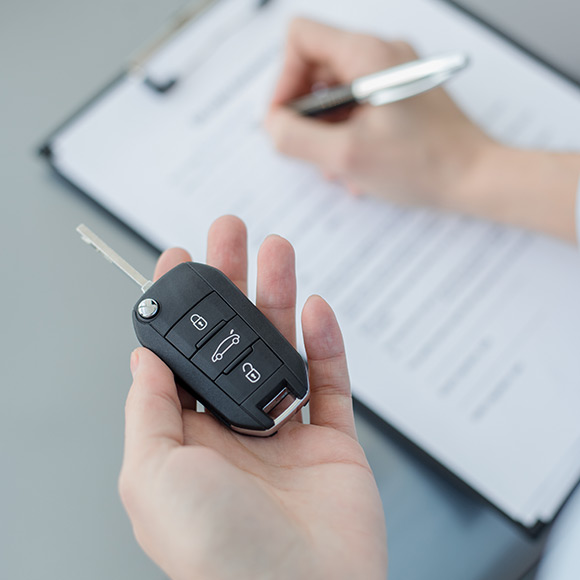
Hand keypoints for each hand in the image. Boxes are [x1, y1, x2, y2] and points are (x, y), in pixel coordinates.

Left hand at [119, 215, 386, 579]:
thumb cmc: (217, 552)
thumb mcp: (151, 475)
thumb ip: (147, 410)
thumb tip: (143, 357)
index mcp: (187, 439)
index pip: (181, 356)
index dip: (179, 307)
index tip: (178, 260)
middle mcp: (234, 432)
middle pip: (232, 341)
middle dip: (230, 284)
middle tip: (231, 234)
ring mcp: (286, 435)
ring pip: (281, 350)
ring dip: (278, 298)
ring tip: (277, 249)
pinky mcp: (332, 443)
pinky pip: (330, 382)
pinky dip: (325, 343)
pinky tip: (316, 308)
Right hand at [266, 18, 491, 207]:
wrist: (476, 178)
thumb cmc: (424, 165)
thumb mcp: (346, 156)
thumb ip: (295, 137)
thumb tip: (271, 125)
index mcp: (368, 55)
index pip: (300, 38)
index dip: (282, 80)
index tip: (284, 119)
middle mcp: (381, 54)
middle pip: (315, 67)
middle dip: (304, 112)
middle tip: (307, 148)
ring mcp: (393, 73)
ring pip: (335, 90)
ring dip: (325, 128)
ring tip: (334, 164)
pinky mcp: (400, 94)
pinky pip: (357, 105)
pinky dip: (346, 132)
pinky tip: (354, 164)